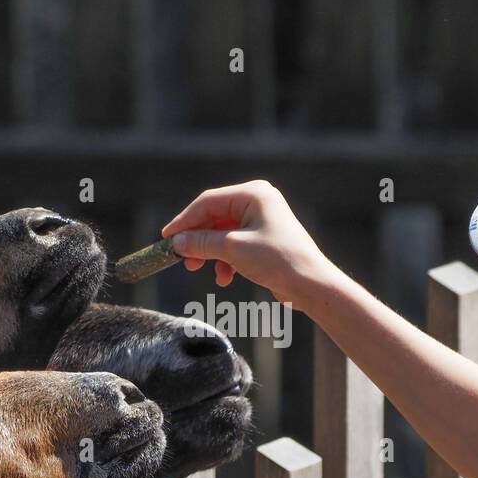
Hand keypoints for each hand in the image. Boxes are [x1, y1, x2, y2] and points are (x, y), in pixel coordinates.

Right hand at [160, 180, 331, 304]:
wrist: (310, 284)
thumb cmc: (276, 259)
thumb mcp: (232, 249)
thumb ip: (201, 242)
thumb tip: (176, 243)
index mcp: (253, 194)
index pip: (208, 202)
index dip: (184, 221)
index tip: (167, 238)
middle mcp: (258, 202)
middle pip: (214, 217)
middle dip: (197, 240)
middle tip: (182, 259)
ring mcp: (262, 221)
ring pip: (222, 233)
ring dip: (210, 253)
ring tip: (199, 269)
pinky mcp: (264, 240)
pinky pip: (235, 245)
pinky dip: (226, 260)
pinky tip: (225, 278)